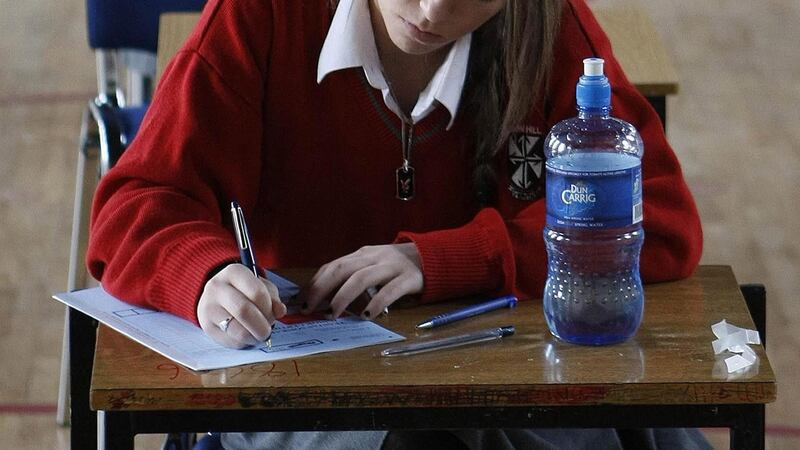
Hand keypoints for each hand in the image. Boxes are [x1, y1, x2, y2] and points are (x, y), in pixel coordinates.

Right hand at [197, 264, 286, 348]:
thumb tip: (280, 311)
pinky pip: (231, 341)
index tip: (272, 314)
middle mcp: (217, 287)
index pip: (257, 293)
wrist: (216, 297)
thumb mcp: (261, 286)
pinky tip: (244, 335)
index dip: (268, 308)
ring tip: (257, 334)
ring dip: (253, 337)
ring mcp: (208, 308)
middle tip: (267, 331)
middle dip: (262, 326)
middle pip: (245, 311)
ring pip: (238, 331)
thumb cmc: (243, 291)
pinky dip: (243, 343)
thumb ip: (273, 298)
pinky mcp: (206, 326)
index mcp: (234, 272)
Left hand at [300, 243, 422, 318]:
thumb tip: (323, 298)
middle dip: (322, 288)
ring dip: (343, 297)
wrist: (431, 257)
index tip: (301, 300)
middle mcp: (374, 257)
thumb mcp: (372, 265)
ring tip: (333, 314)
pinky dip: (376, 303)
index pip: (333, 266)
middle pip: (342, 269)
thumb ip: (353, 277)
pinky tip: (366, 315)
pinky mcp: (409, 278)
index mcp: (362, 254)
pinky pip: (390, 291)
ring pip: (362, 278)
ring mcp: (392, 266)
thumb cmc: (395, 267)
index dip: (315, 282)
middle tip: (310, 308)